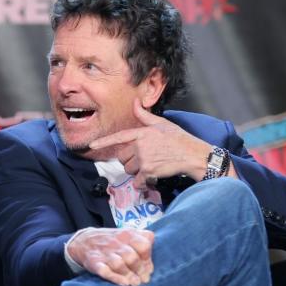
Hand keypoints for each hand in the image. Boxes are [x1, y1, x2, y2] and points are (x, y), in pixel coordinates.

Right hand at [66, 227, 153, 285]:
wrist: (84, 240)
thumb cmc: (111, 240)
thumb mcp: (126, 232)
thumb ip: (142, 236)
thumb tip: (153, 242)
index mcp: (127, 234)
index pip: (143, 245)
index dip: (148, 259)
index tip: (149, 269)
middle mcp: (116, 243)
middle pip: (132, 257)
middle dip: (140, 270)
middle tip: (143, 279)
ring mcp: (104, 253)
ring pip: (119, 264)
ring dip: (129, 275)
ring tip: (135, 283)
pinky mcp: (94, 262)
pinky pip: (104, 271)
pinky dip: (115, 278)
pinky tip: (124, 283)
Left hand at [88, 99, 211, 187]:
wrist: (193, 155)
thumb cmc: (179, 139)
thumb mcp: (162, 123)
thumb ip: (145, 116)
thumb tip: (135, 101)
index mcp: (142, 133)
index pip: (119, 137)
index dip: (104, 142)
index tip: (91, 146)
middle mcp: (140, 146)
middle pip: (122, 157)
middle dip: (130, 160)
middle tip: (145, 159)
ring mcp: (143, 159)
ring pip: (128, 169)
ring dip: (136, 172)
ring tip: (151, 166)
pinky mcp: (148, 172)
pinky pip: (136, 181)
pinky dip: (141, 184)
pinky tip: (150, 179)